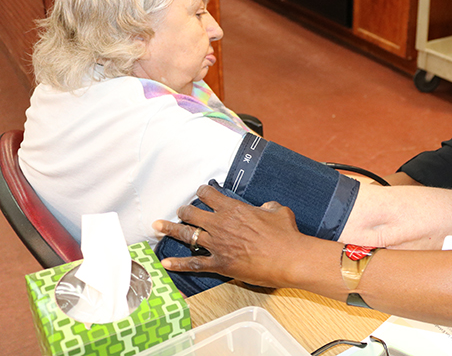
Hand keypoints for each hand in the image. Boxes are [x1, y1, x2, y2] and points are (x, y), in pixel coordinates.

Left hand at [152, 185, 307, 287]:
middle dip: (184, 210)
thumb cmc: (285, 234)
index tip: (201, 192)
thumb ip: (267, 207)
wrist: (288, 258)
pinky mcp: (219, 264)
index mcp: (233, 209)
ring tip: (158, 226)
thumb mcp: (278, 211)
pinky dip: (178, 264)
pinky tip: (165, 263)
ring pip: (186, 235)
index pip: (209, 194)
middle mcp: (220, 224)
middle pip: (192, 213)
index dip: (203, 192)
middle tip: (182, 211)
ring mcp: (217, 245)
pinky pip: (193, 263)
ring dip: (171, 229)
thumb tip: (265, 208)